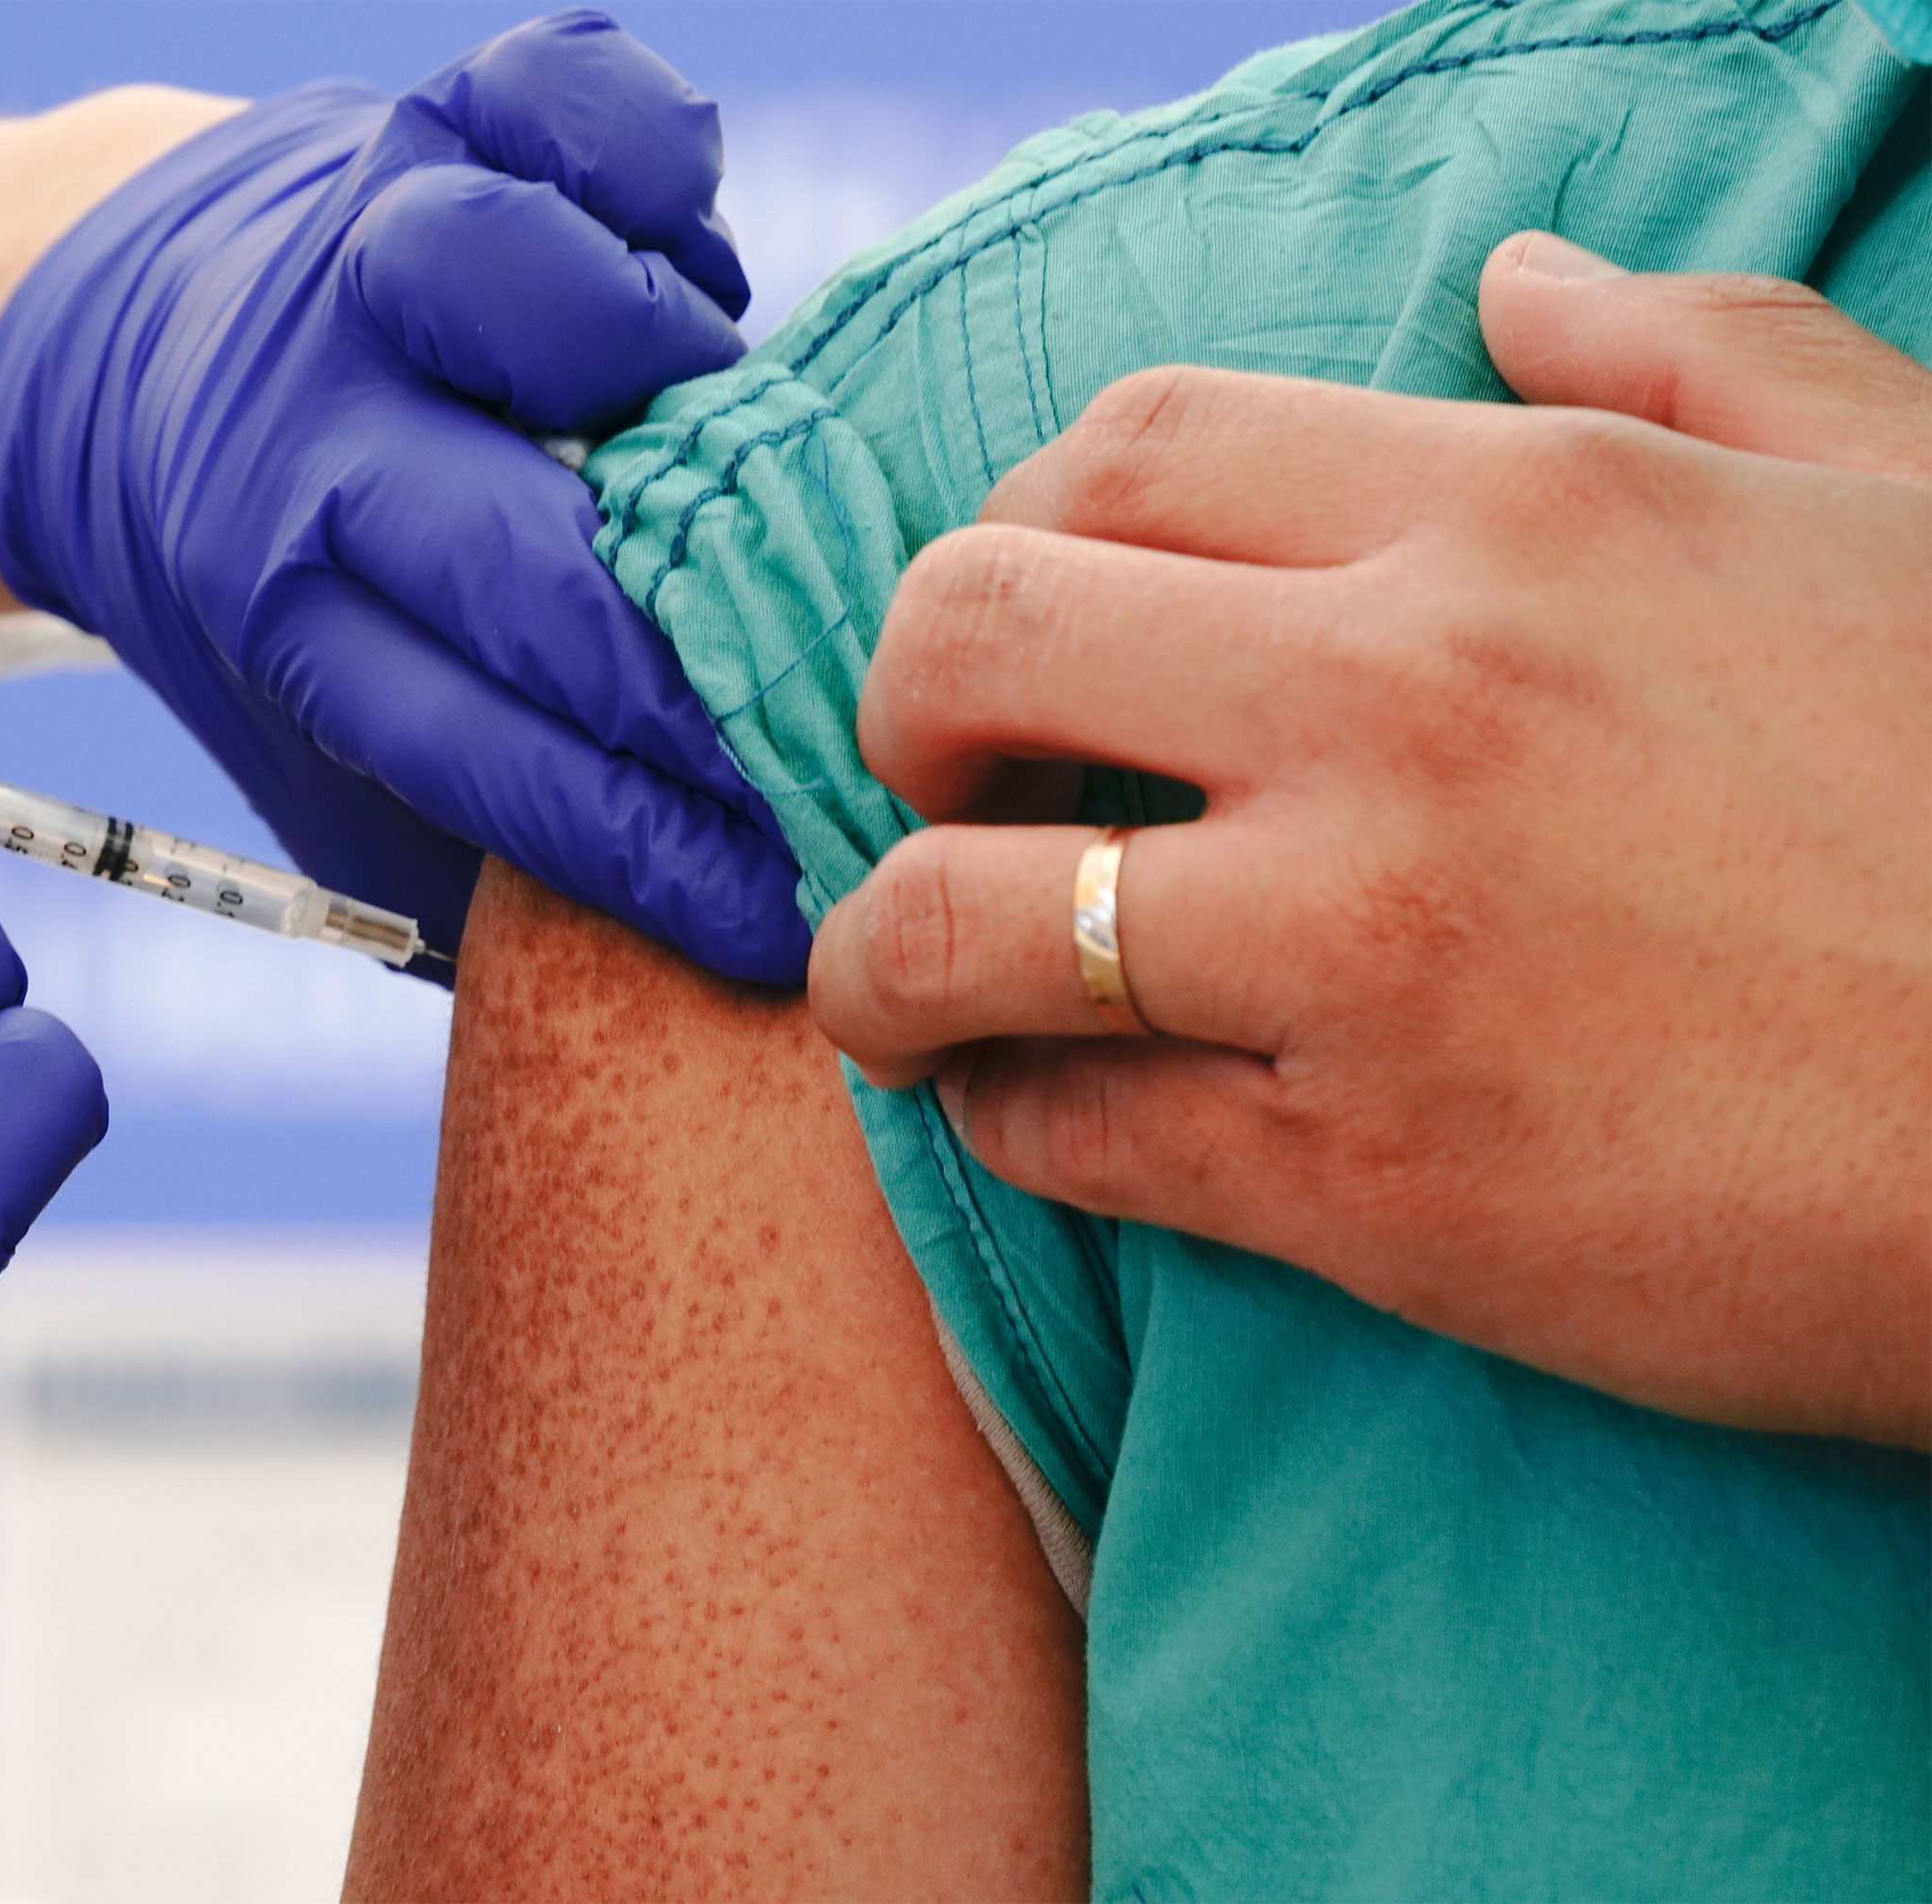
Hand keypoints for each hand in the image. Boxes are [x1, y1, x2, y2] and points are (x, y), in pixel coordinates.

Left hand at [0, 10, 806, 982]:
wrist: (104, 347)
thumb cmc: (278, 584)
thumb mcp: (321, 744)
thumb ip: (478, 835)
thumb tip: (701, 949)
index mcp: (276, 609)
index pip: (487, 754)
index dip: (649, 845)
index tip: (784, 913)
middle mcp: (303, 430)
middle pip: (520, 557)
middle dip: (693, 673)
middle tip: (830, 726)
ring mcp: (363, 251)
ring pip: (514, 287)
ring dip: (651, 372)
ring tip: (712, 427)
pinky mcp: (430, 111)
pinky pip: (568, 96)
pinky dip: (650, 159)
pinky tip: (681, 239)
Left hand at [805, 235, 1931, 1449]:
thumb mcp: (1904, 505)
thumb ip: (1702, 360)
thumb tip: (1514, 280)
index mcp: (1524, 516)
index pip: (1129, 448)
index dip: (1018, 526)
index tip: (1031, 622)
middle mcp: (1407, 704)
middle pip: (972, 632)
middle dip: (899, 708)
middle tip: (940, 781)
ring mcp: (1367, 947)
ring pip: (956, 919)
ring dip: (883, 956)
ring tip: (904, 985)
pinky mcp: (1371, 1179)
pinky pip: (1073, 1133)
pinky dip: (1008, 1122)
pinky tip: (1032, 1116)